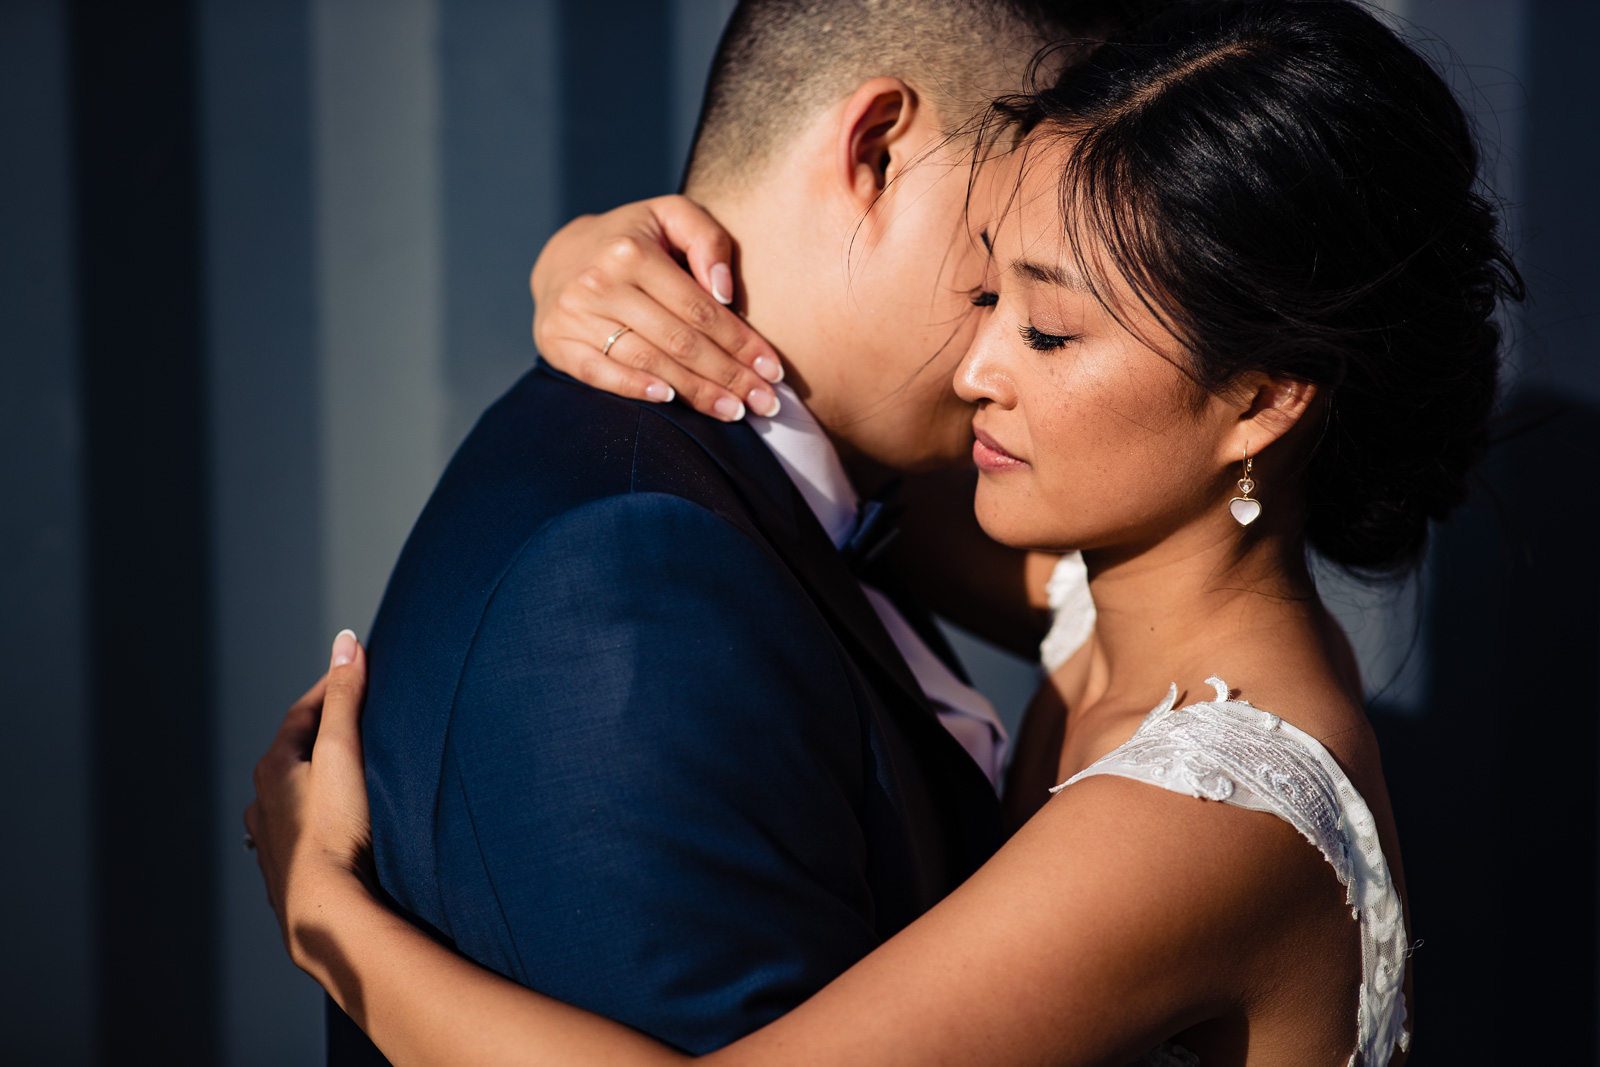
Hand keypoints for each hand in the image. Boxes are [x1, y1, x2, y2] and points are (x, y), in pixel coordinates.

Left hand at [245, 630, 374, 968]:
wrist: (325, 909)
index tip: (356, 673)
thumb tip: (346, 642)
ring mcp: (271, 842)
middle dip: (321, 736)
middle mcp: (262, 803)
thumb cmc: (336, 829)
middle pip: (292, 756)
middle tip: (356, 723)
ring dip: (312, 784)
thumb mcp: (343, 751)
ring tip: (341, 780)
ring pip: (289, 799)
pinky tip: (330, 832)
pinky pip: (299, 835)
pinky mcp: (286, 874)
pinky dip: (315, 822)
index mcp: (273, 769)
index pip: (302, 714)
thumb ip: (346, 697)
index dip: (331, 690)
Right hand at [530, 195, 785, 421]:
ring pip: (647, 362)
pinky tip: (671, 400)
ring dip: (695, 392)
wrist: (563, 256)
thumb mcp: (671, 218)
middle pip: (678, 341)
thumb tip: (725, 290)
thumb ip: (707, 239)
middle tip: (765, 402)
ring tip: (735, 411)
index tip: (773, 370)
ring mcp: (574, 315)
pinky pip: (600, 374)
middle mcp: (599, 283)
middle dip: (728, 376)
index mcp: (631, 252)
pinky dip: (635, 389)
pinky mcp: (556, 343)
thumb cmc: (634, 239)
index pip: (699, 309)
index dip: (740, 343)